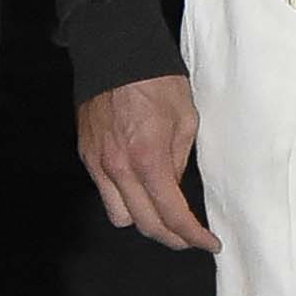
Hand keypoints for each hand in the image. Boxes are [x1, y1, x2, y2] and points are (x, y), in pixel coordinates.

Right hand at [78, 74, 218, 251]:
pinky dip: (124, 200)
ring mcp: (98, 164)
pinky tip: (141, 190)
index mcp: (148, 158)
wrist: (115, 52)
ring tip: (163, 212)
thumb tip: (174, 187)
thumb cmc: (155, 81)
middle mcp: (118, 167)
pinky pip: (105, 194)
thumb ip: (180, 161)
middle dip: (171, 237)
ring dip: (143, 220)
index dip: (192, 236)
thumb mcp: (186, 120)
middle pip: (144, 224)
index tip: (208, 242)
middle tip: (190, 237)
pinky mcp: (87, 156)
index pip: (171, 214)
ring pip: (120, 216)